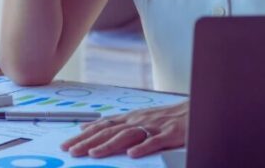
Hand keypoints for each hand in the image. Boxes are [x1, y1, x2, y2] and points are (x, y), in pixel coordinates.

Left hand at [60, 101, 188, 158]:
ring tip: (93, 154)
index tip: (67, 143)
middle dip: (88, 141)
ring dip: (109, 145)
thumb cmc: (168, 117)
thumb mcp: (141, 118)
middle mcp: (139, 120)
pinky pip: (155, 141)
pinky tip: (132, 155)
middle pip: (109, 131)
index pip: (103, 126)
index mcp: (131, 118)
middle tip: (71, 151)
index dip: (84, 135)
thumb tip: (90, 126)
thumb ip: (118, 124)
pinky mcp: (170, 134)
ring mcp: (154, 126)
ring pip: (127, 136)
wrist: (197, 108)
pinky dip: (143, 147)